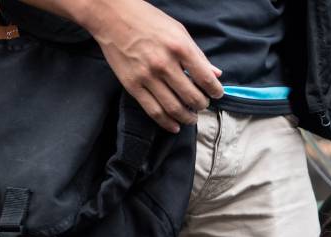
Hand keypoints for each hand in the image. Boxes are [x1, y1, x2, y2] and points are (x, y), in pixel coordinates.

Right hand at [79, 0, 223, 132]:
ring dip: (187, 118)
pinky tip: (175, 126)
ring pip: (174, 108)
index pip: (205, 79)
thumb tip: (216, 74)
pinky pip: (153, 111)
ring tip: (192, 118)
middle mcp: (164, 64)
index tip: (217, 94)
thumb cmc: (148, 20)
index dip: (216, 91)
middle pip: (191, 97)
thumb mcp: (178, 31)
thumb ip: (197, 55)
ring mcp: (147, 77)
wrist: (112, 16)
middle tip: (203, 105)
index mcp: (180, 48)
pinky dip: (167, 123)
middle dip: (202, 106)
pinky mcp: (133, 85)